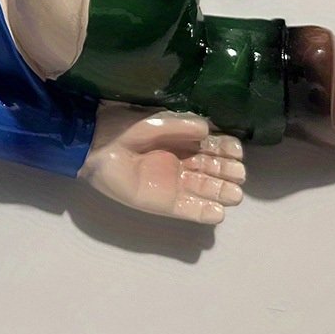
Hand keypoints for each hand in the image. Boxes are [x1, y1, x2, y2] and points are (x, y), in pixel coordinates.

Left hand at [78, 104, 245, 224]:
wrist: (96, 146)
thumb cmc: (125, 128)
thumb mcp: (155, 121)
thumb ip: (181, 125)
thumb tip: (209, 129)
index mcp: (184, 141)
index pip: (214, 147)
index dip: (228, 150)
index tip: (237, 152)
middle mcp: (184, 163)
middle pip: (215, 170)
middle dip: (229, 172)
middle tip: (238, 174)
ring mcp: (174, 184)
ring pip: (207, 191)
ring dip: (222, 193)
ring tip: (234, 194)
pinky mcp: (164, 203)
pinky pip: (189, 210)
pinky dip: (205, 212)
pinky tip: (219, 212)